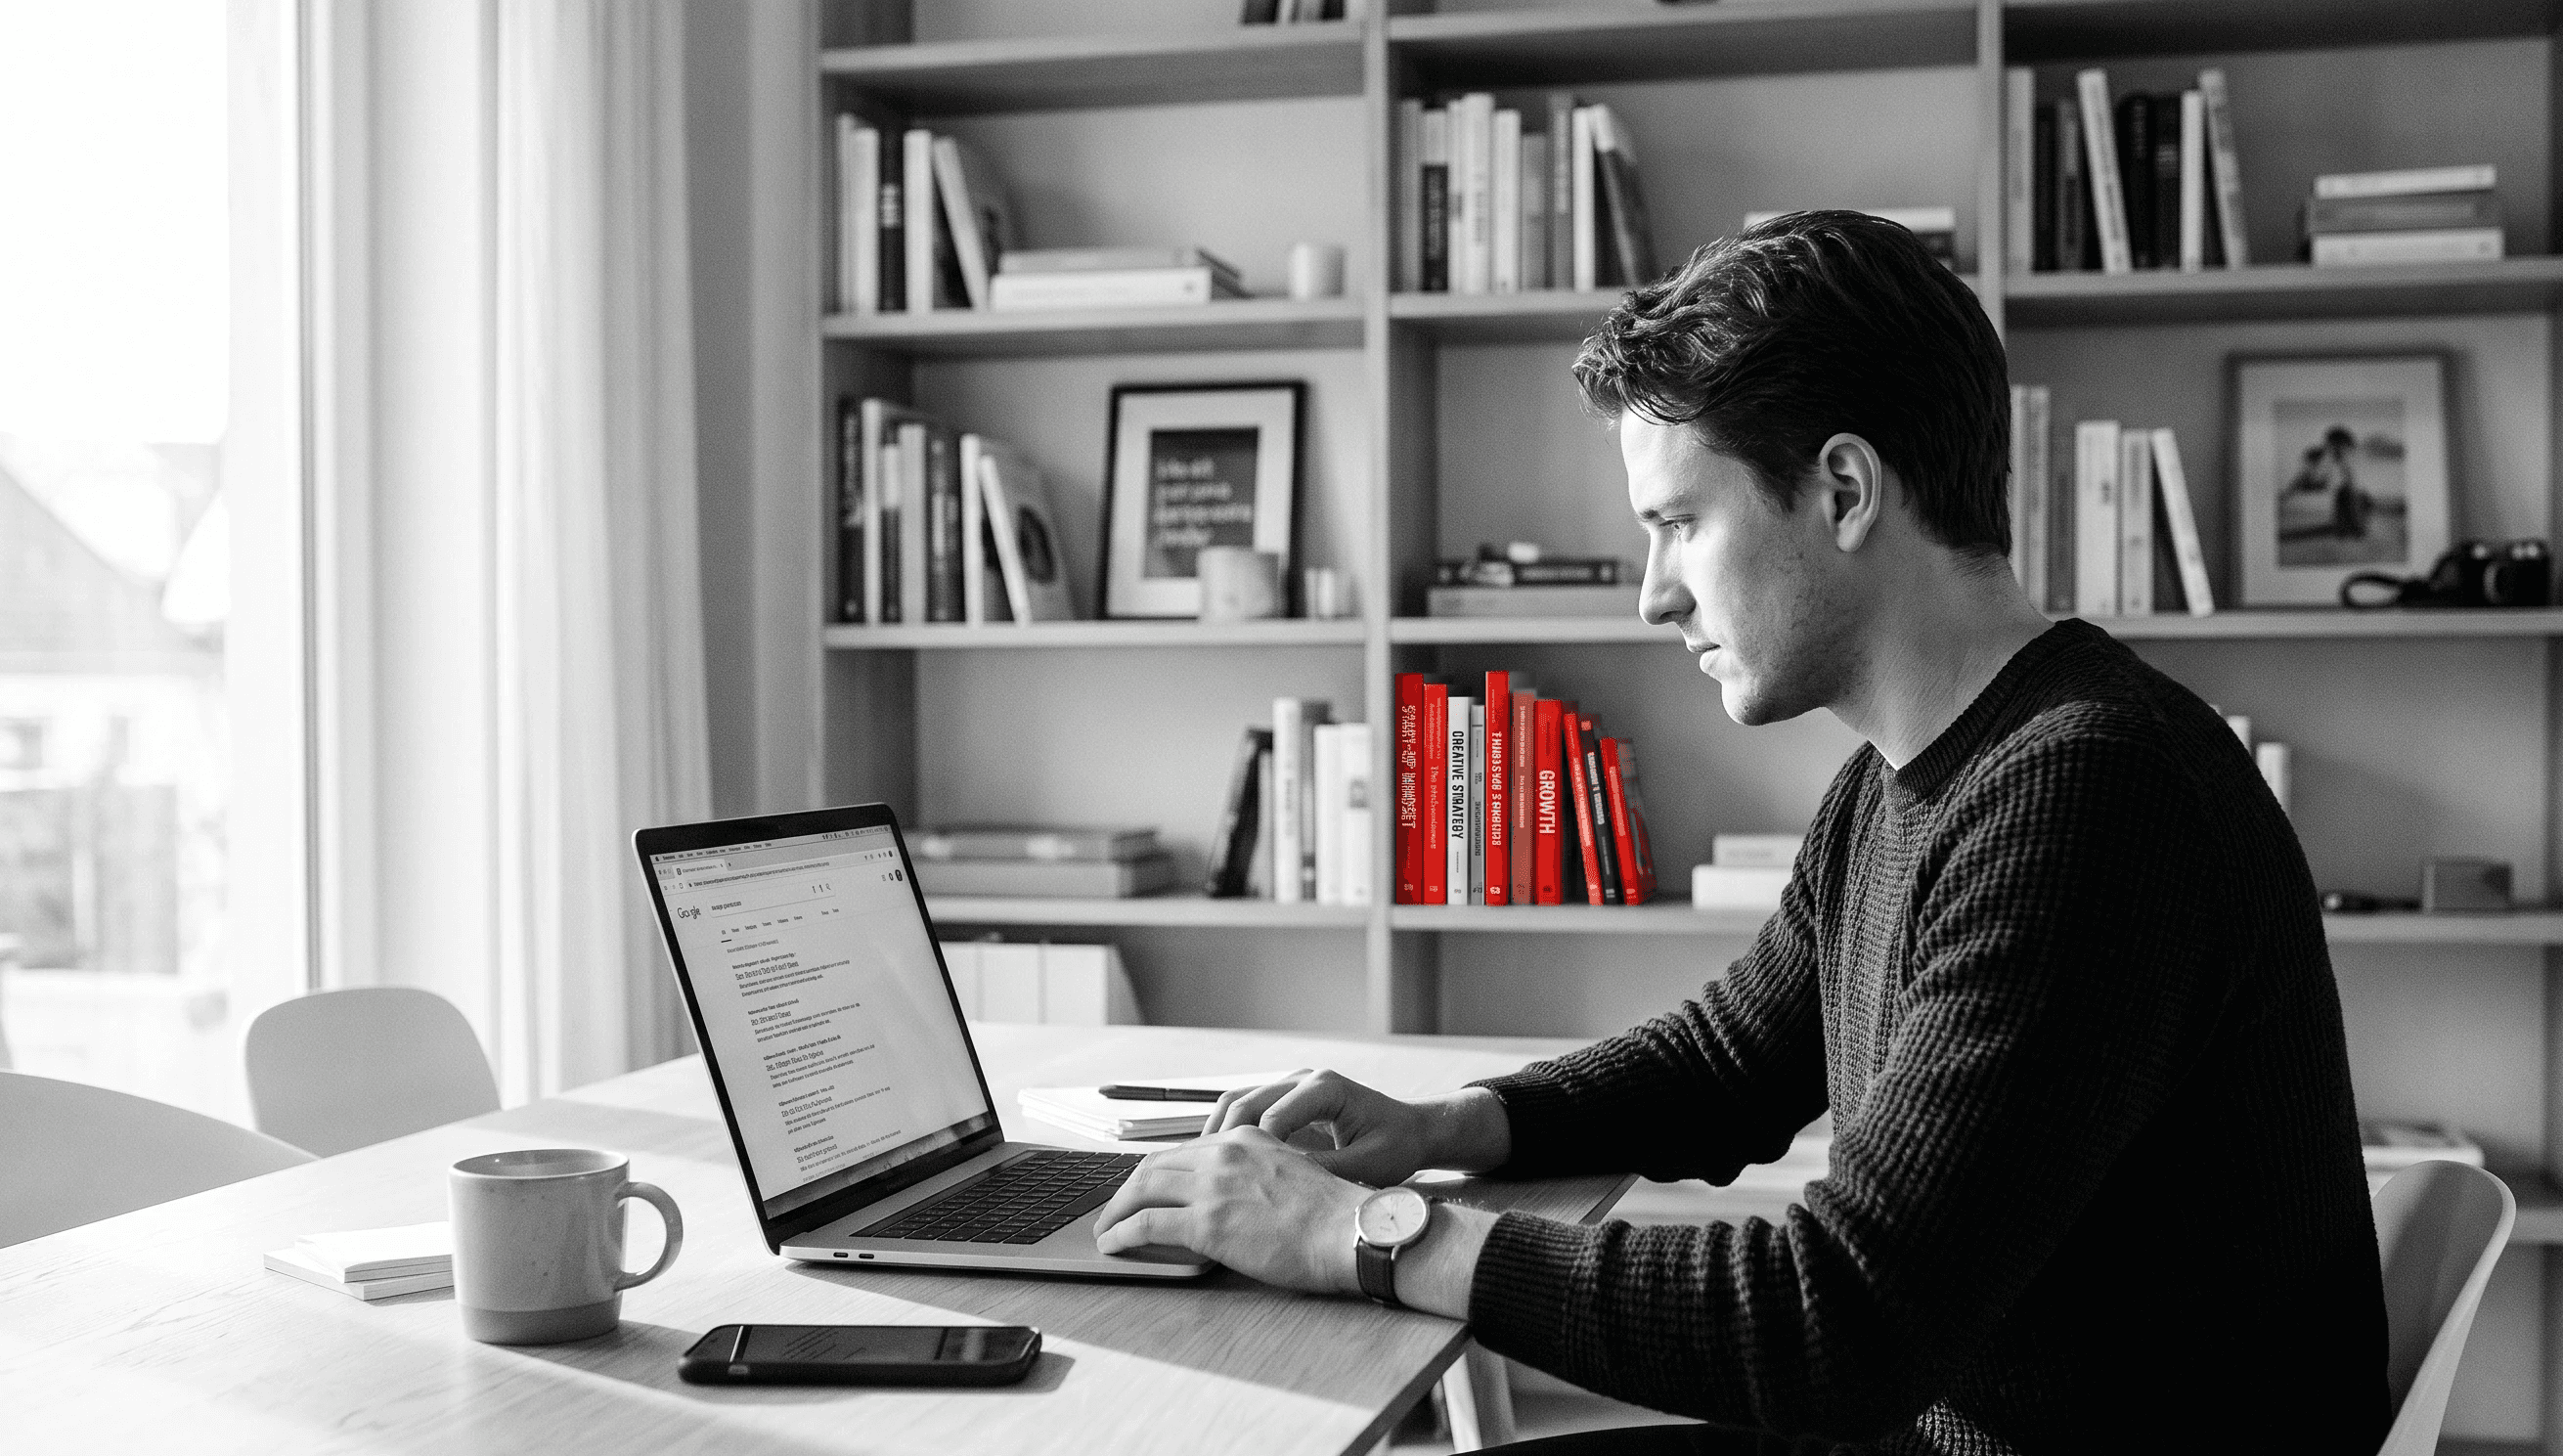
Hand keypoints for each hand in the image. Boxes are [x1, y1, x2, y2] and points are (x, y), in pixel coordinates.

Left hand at [1091, 1126, 1366, 1292]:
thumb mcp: (1290, 1174)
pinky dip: (1121, 1233)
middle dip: (1127, 1190)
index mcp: (1245, 1138)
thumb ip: (1254, 1175)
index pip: (1183, 1150)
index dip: (1155, 1172)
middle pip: (1154, 1165)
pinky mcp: (1207, 1222)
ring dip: (1116, 1211)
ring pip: (1142, 1190)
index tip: (1143, 1189)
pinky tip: (1113, 1244)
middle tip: (1115, 1210)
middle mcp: (1224, 1153)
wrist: (1350, 1231)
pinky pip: (1146, 1224)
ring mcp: (1213, 1186)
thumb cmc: (1331, 1216)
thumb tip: (1229, 1199)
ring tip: (1106, 1230)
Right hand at [1207, 1068, 1437, 1188]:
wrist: (1411, 1129)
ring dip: (1215, 1134)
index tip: (1239, 1183)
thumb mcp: (1369, 1165)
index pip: (1272, 1115)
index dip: (1252, 1150)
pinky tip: (1215, 1163)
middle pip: (1244, 1101)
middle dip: (1219, 1139)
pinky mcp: (1285, 1101)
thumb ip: (1328, 1172)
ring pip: (1237, 1102)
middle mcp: (1302, 1080)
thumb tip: (1286, 1188)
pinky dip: (1226, 1135)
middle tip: (1200, 1174)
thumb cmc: (1395, 1145)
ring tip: (1196, 1169)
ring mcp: (1291, 1087)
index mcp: (1324, 1089)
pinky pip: (1245, 1111)